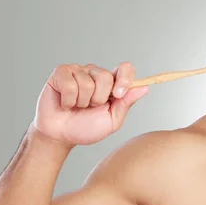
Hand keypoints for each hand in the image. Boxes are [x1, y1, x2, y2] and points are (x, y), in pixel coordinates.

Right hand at [32, 62, 147, 145]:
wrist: (61, 136)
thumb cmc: (86, 128)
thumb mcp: (112, 120)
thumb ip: (126, 103)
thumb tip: (144, 88)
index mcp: (111, 83)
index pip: (125, 68)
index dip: (124, 79)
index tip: (118, 94)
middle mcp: (96, 73)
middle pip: (105, 77)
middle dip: (98, 99)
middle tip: (89, 107)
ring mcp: (78, 71)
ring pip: (86, 83)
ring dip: (81, 102)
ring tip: (76, 106)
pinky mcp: (61, 73)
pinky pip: (69, 84)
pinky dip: (68, 100)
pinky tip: (65, 104)